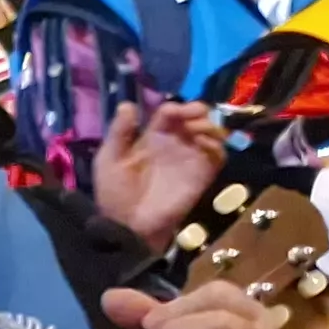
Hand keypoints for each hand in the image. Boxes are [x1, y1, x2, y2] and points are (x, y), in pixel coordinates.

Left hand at [93, 101, 227, 255]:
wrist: (130, 225)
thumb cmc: (116, 193)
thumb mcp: (109, 159)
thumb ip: (119, 132)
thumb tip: (127, 104)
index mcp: (154, 137)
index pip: (171, 112)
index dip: (177, 107)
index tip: (177, 112)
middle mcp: (176, 143)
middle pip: (196, 117)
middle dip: (198, 110)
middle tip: (195, 116)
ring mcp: (191, 158)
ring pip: (212, 132)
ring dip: (210, 125)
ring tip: (199, 130)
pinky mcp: (203, 175)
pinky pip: (218, 155)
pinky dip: (217, 145)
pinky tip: (204, 144)